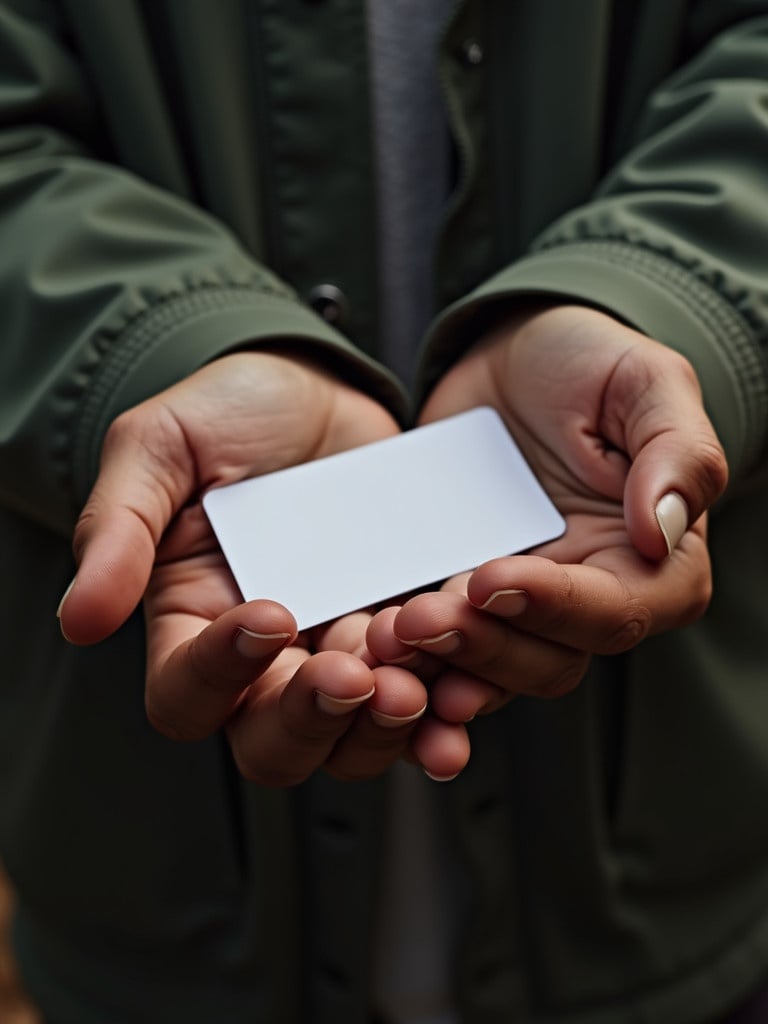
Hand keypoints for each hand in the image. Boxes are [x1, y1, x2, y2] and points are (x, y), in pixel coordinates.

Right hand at [56, 350, 462, 783]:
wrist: (320, 390)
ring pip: (352, 740)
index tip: (268, 612)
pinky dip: (445, 711)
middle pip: (272, 745)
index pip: (187, 694)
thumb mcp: (159, 448)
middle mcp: (265, 658)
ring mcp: (338, 648)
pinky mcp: (401, 634)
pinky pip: (426, 699)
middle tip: (354, 673)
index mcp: (193, 622)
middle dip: (314, 720)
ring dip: (385, 725)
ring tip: (414, 680)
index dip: (221, 675)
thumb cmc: (231, 412)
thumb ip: (118, 528)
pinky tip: (463, 699)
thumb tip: (80, 620)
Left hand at [367, 304, 727, 715]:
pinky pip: (443, 649)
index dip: (554, 607)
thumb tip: (663, 530)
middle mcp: (592, 599)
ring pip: (493, 670)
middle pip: (549, 660)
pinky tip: (372, 643)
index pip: (616, 613)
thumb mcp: (646, 383)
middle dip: (484, 645)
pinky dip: (411, 658)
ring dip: (441, 664)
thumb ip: (677, 453)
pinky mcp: (466, 599)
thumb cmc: (592, 363)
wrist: (514, 358)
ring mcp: (524, 607)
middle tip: (421, 616)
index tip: (490, 575)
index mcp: (654, 565)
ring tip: (388, 634)